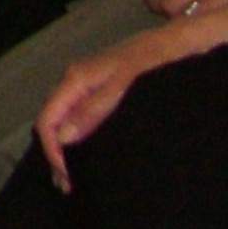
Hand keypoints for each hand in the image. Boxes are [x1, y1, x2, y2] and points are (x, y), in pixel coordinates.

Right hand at [35, 22, 189, 188]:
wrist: (180, 43)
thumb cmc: (154, 63)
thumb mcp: (124, 87)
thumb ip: (93, 110)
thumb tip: (62, 137)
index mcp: (76, 79)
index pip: (48, 119)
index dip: (52, 149)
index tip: (68, 176)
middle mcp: (76, 82)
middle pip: (52, 120)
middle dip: (55, 153)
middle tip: (68, 185)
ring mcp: (88, 86)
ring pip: (64, 120)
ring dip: (65, 148)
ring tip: (73, 178)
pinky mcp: (102, 91)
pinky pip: (79, 117)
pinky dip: (78, 139)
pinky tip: (88, 154)